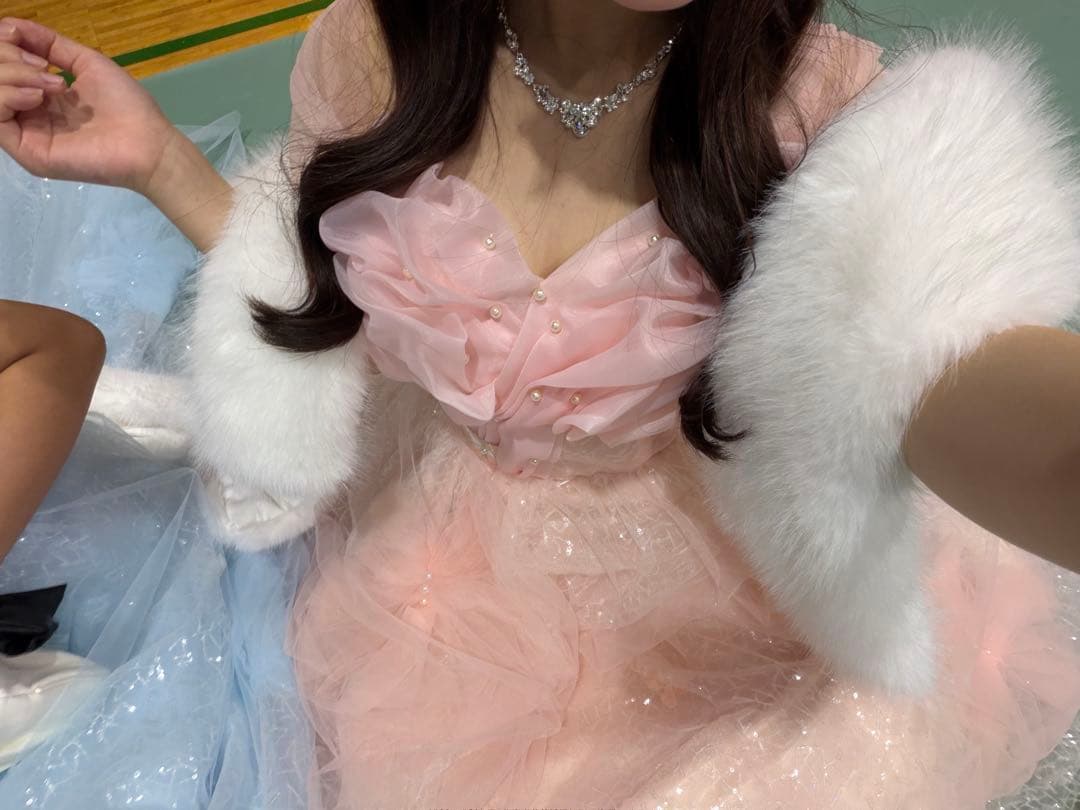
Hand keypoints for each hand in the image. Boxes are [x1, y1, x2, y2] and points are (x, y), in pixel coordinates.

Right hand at [0, 17, 178, 192]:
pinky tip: (37, 96)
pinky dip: (8, 97)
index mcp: (40, 95)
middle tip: (43, 66)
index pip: (3, 66)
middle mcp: (28, 114)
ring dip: (11, 76)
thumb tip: (10, 23)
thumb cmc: (125, 105)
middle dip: (9, 58)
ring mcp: (26, 134)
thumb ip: (49, 44)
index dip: (6, 46)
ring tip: (50, 82)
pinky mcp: (28, 152)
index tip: (24, 40)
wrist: (149, 144)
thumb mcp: (86, 62)